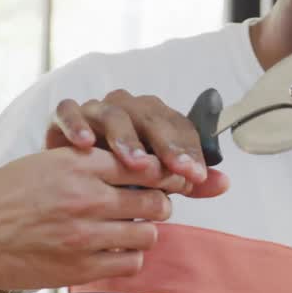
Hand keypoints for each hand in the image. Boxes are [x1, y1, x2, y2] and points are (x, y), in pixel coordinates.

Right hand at [0, 147, 184, 289]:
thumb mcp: (44, 164)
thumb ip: (89, 165)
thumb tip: (139, 168)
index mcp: (77, 164)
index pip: (145, 164)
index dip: (164, 174)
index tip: (169, 181)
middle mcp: (86, 196)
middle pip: (156, 201)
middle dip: (159, 205)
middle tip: (148, 209)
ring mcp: (84, 234)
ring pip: (148, 234)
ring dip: (143, 234)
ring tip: (128, 232)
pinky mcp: (79, 267)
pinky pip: (130, 263)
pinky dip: (128, 257)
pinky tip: (113, 252)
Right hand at [47, 89, 228, 198]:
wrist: (71, 173)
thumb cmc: (121, 176)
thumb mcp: (156, 182)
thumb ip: (188, 181)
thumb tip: (224, 183)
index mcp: (157, 119)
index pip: (180, 129)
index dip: (189, 152)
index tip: (196, 176)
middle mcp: (130, 108)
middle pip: (152, 119)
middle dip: (165, 146)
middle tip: (175, 171)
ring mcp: (98, 109)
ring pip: (114, 115)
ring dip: (126, 138)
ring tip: (136, 163)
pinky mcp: (67, 114)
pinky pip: (70, 112)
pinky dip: (76, 125)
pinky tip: (84, 145)